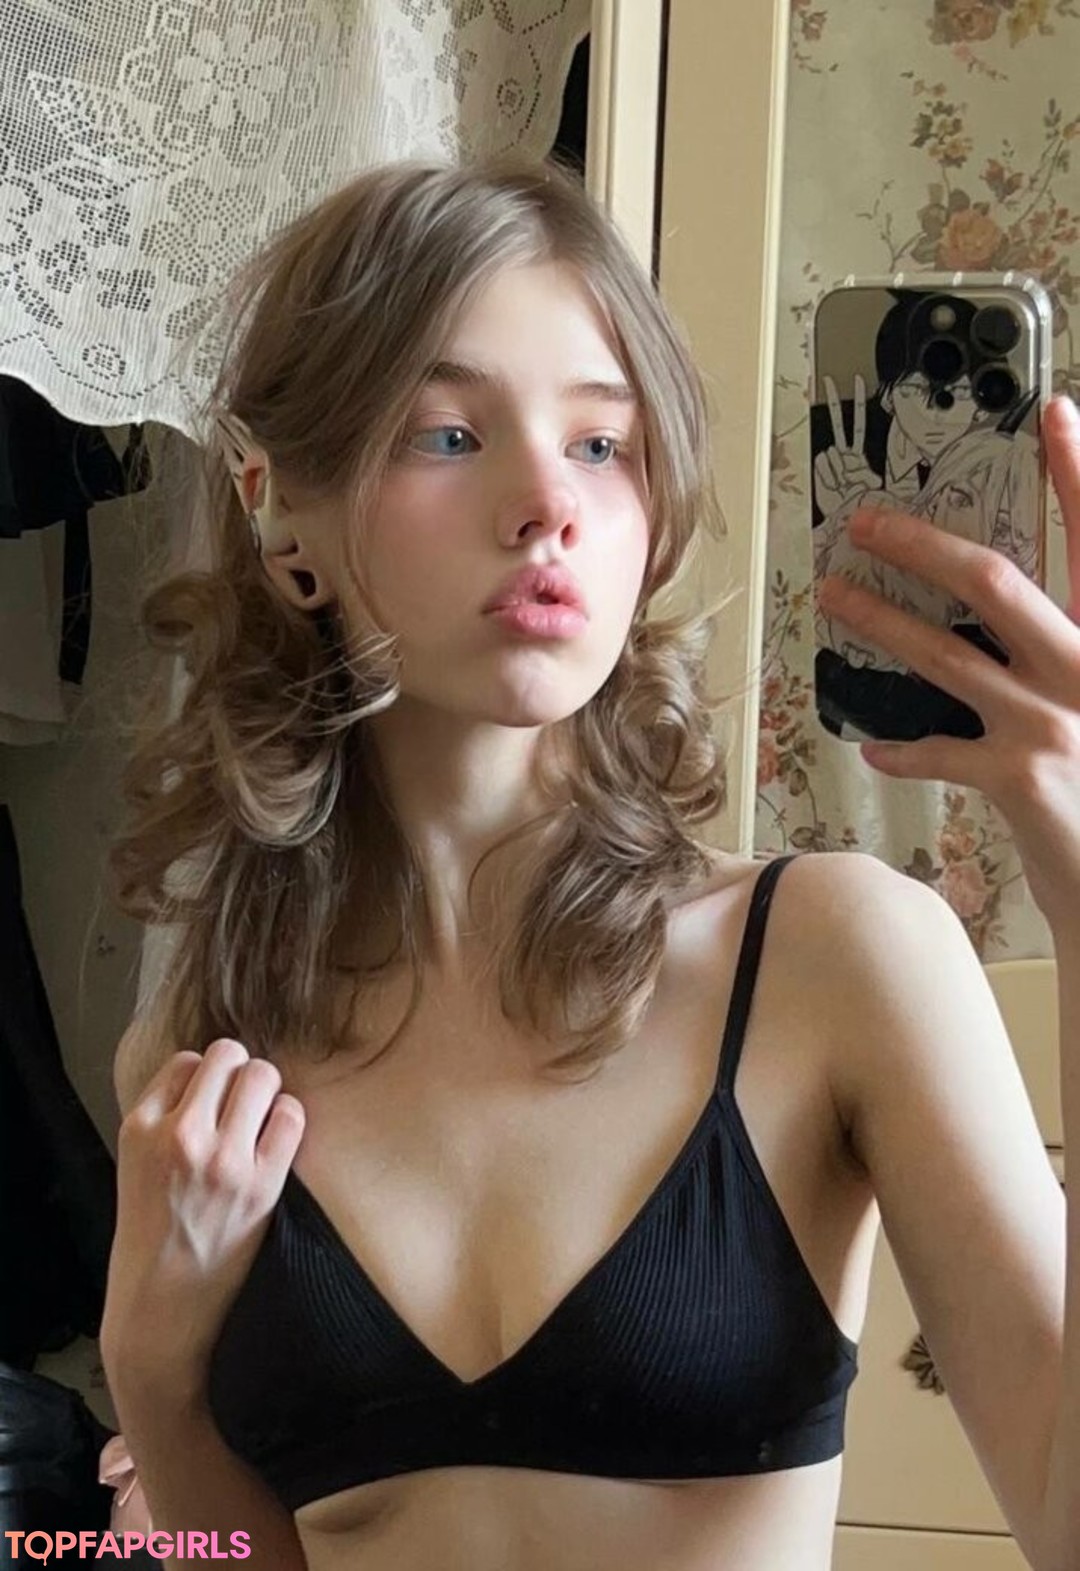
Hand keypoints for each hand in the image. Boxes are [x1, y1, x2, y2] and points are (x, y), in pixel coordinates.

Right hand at [100, 1038, 304, 1414]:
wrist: (159, 1312)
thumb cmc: (150, 1240)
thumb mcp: (134, 1167)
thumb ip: (164, 1119)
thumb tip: (209, 1075)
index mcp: (140, 1128)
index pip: (188, 1060)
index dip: (205, 1078)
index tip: (210, 1103)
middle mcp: (179, 1136)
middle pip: (228, 1056)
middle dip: (239, 1074)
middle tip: (241, 1105)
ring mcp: (223, 1160)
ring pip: (263, 1076)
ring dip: (266, 1092)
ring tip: (259, 1122)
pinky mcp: (261, 1186)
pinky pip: (291, 1117)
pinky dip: (289, 1120)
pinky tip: (276, 1143)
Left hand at [816, 393, 1079, 931]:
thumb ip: (1070, 652)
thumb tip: (1014, 622)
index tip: (1055, 413)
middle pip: (996, 582)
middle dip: (924, 545)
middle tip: (866, 523)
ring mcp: (1054, 722)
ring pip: (947, 655)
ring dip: (881, 621)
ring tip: (835, 596)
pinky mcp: (1021, 777)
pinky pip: (940, 751)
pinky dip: (905, 747)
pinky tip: (875, 745)